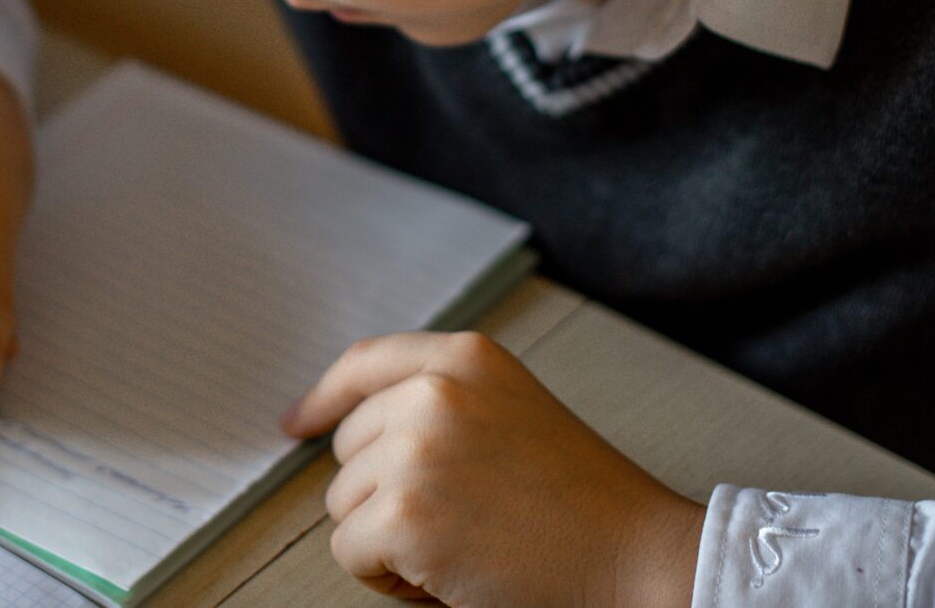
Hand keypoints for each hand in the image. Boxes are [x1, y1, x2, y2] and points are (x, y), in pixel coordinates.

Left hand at [282, 331, 704, 606]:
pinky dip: (388, 577)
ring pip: (343, 504)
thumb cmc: (583, 502)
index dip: (325, 398)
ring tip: (462, 545)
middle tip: (456, 520)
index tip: (298, 423)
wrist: (636, 556)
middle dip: (383, 493)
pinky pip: (350, 552)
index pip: (364, 363)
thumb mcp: (511, 412)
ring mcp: (415, 451)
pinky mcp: (403, 515)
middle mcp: (434, 391)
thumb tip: (354, 430)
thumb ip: (444, 401)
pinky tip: (448, 574)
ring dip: (387, 538)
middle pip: (348, 447)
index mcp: (465, 357)